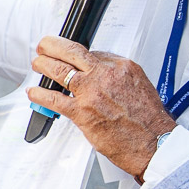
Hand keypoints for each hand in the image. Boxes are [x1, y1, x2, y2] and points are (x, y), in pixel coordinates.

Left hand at [27, 36, 174, 177]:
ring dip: (43, 65)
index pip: (93, 52)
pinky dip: (40, 95)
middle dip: (52, 46)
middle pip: (72, 52)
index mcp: (122, 66)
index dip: (77, 55)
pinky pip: (54, 99)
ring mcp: (92, 93)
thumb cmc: (149, 120)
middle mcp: (105, 75)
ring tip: (37, 64)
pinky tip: (34, 93)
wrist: (154, 143)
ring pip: (59, 71)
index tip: (70, 56)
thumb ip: (118, 77)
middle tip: (44, 46)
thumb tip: (100, 74)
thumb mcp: (140, 85)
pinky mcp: (82, 112)